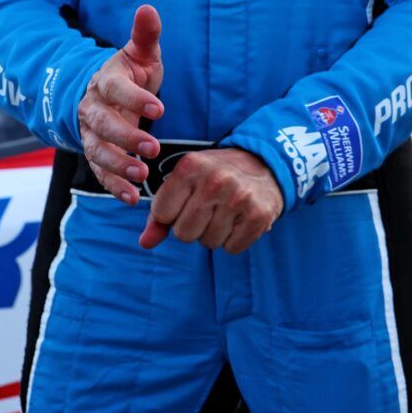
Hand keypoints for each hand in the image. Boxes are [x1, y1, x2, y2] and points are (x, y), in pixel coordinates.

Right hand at [78, 5, 164, 205]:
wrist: (102, 94)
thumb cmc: (129, 73)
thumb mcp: (139, 54)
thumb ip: (145, 35)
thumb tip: (148, 8)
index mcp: (106, 82)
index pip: (116, 90)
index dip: (135, 99)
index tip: (159, 110)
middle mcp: (93, 109)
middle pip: (102, 124)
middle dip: (126, 137)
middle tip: (152, 148)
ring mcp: (91, 134)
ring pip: (98, 151)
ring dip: (118, 165)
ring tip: (141, 175)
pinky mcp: (95, 153)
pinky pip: (100, 172)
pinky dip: (114, 186)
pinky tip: (132, 197)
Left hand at [138, 148, 283, 252]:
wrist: (266, 164)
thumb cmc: (215, 177)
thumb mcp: (185, 182)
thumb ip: (160, 214)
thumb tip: (145, 243)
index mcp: (190, 166)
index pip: (162, 214)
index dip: (173, 213)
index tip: (188, 200)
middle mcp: (215, 180)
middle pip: (184, 234)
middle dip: (194, 228)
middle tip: (210, 209)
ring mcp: (239, 197)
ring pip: (209, 243)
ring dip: (215, 233)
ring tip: (227, 212)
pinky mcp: (259, 215)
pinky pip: (233, 248)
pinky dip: (235, 240)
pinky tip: (240, 220)